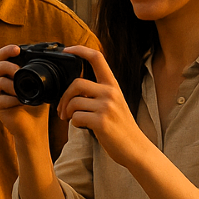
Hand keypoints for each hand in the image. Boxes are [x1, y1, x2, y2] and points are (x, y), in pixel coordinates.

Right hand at [0, 44, 49, 140]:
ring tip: (23, 93)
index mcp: (10, 73)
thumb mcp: (41, 86)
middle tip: (18, 71)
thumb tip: (55, 58)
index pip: (4, 56)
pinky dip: (12, 99)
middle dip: (9, 66)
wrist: (34, 128)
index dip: (8, 51)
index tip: (17, 49)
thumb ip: (41, 73)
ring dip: (13, 85)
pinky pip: (1, 97)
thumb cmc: (38, 106)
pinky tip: (21, 103)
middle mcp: (0, 80)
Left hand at [55, 46, 147, 166]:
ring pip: (74, 102)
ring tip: (70, 119)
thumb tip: (74, 88)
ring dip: (67, 112)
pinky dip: (74, 123)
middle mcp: (110, 93)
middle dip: (64, 97)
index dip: (80, 50)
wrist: (136, 149)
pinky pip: (76, 117)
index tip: (67, 49)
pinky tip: (82, 127)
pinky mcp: (101, 122)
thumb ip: (99, 92)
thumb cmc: (121, 127)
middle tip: (62, 109)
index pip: (97, 58)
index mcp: (113, 85)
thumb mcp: (115, 103)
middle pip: (76, 83)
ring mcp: (106, 107)